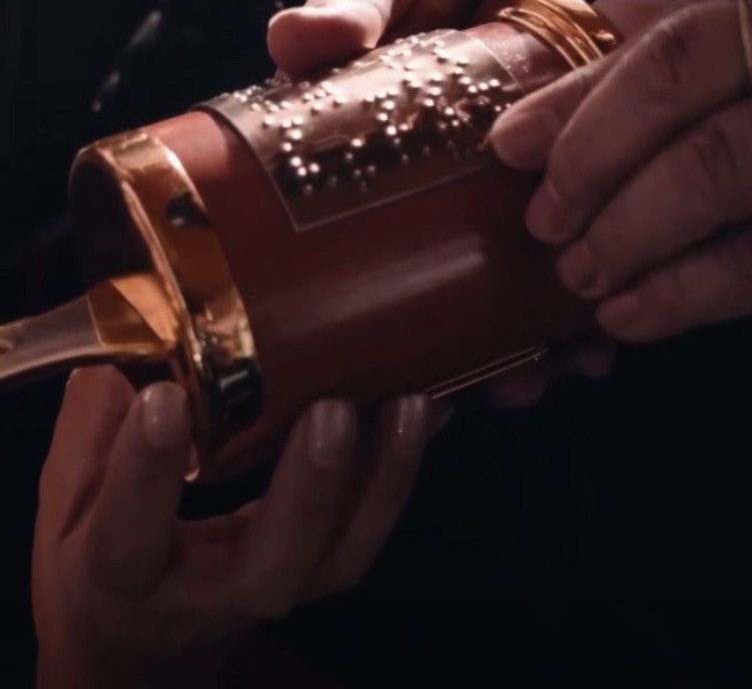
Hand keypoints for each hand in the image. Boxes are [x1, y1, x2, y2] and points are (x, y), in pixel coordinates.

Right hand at [34, 368, 431, 688]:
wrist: (141, 653)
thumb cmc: (98, 572)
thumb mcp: (60, 514)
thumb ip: (84, 442)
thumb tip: (118, 363)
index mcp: (125, 577)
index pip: (131, 533)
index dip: (147, 470)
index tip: (165, 396)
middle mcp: (211, 593)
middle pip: (271, 560)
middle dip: (307, 487)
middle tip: (331, 410)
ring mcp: (276, 588)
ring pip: (341, 556)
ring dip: (381, 478)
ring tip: (409, 403)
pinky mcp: (317, 575)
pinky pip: (367, 536)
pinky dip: (399, 473)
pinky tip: (425, 410)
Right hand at [268, 0, 667, 404]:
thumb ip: (347, 2)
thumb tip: (294, 40)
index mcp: (358, 176)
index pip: (349, 268)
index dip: (377, 333)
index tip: (411, 376)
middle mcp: (412, 202)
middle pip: (432, 304)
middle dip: (475, 355)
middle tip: (515, 384)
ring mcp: (478, 200)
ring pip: (494, 294)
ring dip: (533, 338)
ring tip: (572, 360)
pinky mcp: (537, 186)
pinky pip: (549, 251)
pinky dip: (572, 290)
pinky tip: (601, 322)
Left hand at [491, 0, 751, 341]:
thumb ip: (718, 11)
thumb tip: (607, 16)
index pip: (675, 40)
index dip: (582, 99)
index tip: (511, 146)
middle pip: (692, 107)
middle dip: (599, 174)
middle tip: (544, 224)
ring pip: (731, 179)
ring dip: (635, 238)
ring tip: (581, 278)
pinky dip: (700, 291)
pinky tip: (640, 314)